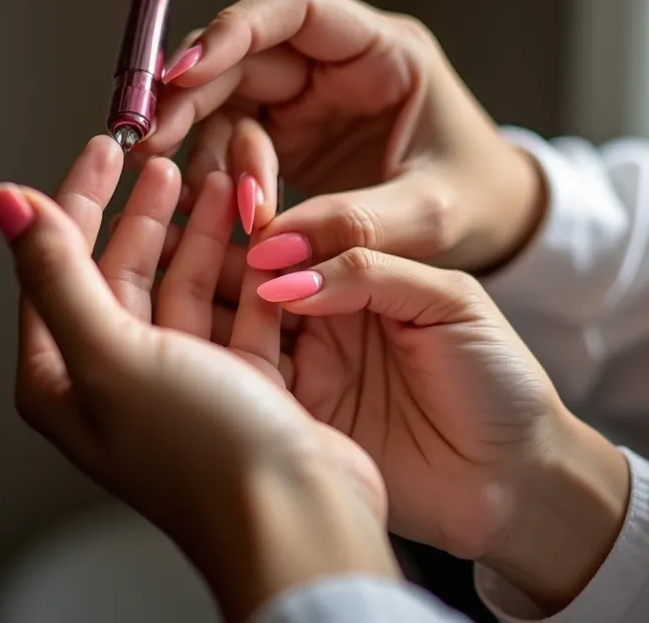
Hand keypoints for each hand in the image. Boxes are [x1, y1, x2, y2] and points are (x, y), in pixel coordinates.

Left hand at [0, 137, 395, 621]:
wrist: (296, 519)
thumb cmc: (201, 454)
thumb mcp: (111, 355)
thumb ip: (56, 274)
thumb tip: (5, 206)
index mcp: (69, 375)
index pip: (60, 265)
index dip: (80, 200)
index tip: (106, 148)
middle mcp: (122, 376)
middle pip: (123, 271)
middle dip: (144, 213)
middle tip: (164, 164)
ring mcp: (184, 375)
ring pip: (183, 283)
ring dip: (197, 233)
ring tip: (214, 183)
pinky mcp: (238, 376)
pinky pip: (233, 303)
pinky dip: (241, 267)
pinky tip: (252, 234)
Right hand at [144, 0, 544, 270]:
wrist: (492, 220)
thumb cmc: (476, 201)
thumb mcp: (431, 215)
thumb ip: (355, 227)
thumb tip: (270, 250)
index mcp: (382, 53)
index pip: (295, 10)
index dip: (234, 31)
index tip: (184, 74)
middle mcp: (337, 67)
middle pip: (245, 56)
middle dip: (192, 94)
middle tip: (149, 139)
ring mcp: (310, 101)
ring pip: (229, 102)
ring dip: (201, 145)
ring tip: (186, 192)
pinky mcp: (293, 137)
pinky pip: (236, 142)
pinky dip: (215, 172)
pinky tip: (203, 204)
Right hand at [165, 233, 628, 611]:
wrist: (517, 478)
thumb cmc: (499, 380)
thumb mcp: (448, 300)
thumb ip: (367, 272)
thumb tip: (279, 271)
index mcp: (362, 276)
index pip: (295, 238)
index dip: (257, 217)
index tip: (218, 193)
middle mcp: (324, 315)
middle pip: (251, 274)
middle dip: (209, 248)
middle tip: (165, 223)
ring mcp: (306, 362)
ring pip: (236, 320)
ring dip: (198, 294)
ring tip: (155, 266)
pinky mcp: (295, 408)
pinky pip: (245, 372)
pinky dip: (214, 351)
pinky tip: (181, 329)